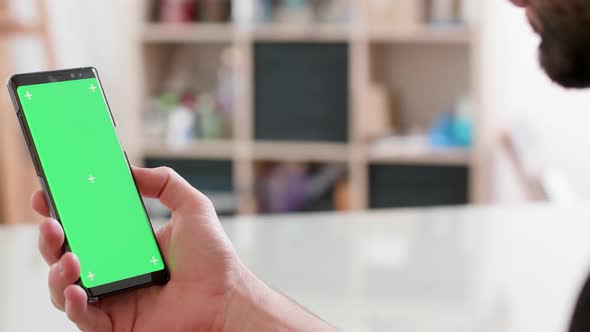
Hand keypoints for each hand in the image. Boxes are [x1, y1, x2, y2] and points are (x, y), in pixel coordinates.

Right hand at [34, 167, 245, 330]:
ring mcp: (112, 299)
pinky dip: (72, 304)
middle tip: (51, 223)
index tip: (47, 196)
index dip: (61, 213)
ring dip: (57, 271)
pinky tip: (76, 289)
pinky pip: (82, 318)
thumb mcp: (192, 207)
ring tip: (69, 258)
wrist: (226, 297)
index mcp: (125, 246)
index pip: (84, 228)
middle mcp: (114, 271)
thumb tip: (132, 171)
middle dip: (50, 239)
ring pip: (64, 288)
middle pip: (66, 255)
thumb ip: (165, 183)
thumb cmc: (213, 258)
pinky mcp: (115, 325)